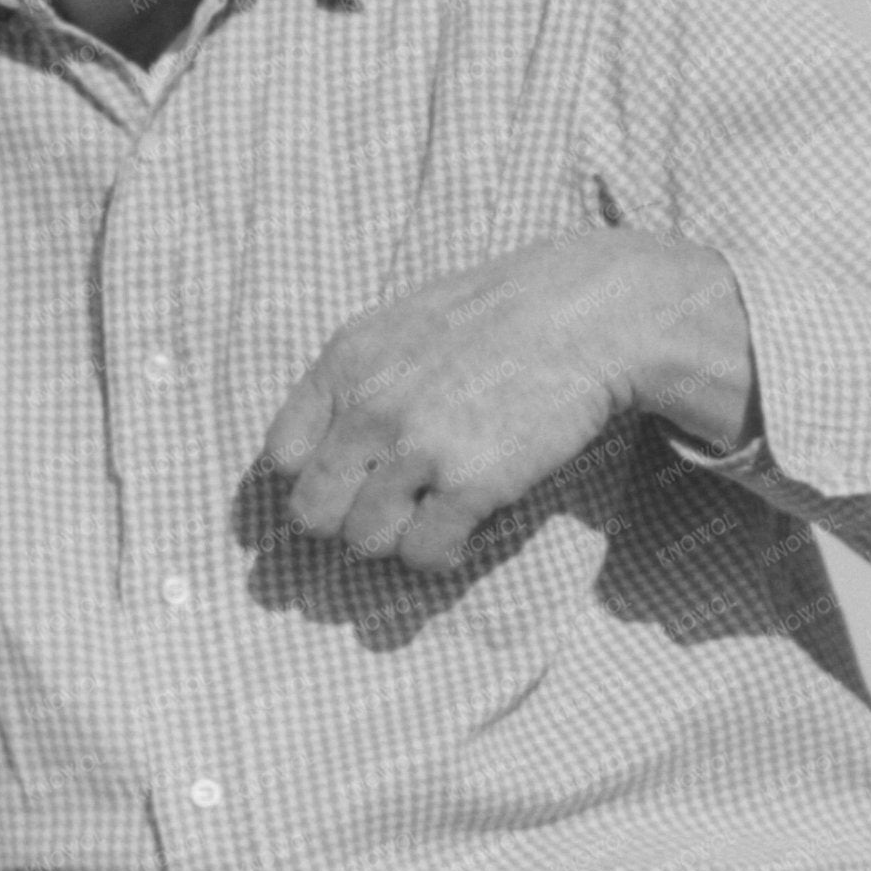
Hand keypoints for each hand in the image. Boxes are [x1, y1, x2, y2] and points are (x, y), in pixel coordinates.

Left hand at [266, 232, 751, 572]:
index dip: (315, 477)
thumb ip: (356, 379)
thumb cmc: (500, 317)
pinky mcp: (471, 483)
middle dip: (348, 519)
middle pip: (312, 513)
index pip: (282, 458)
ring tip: (434, 514)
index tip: (351, 480)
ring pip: (364, 542)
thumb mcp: (404, 323)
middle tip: (392, 507)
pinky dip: (441, 555)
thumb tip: (317, 448)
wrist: (587, 315)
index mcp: (346, 363)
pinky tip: (465, 530)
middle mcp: (371, 407)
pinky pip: (424, 554)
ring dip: (398, 539)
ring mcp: (419, 447)